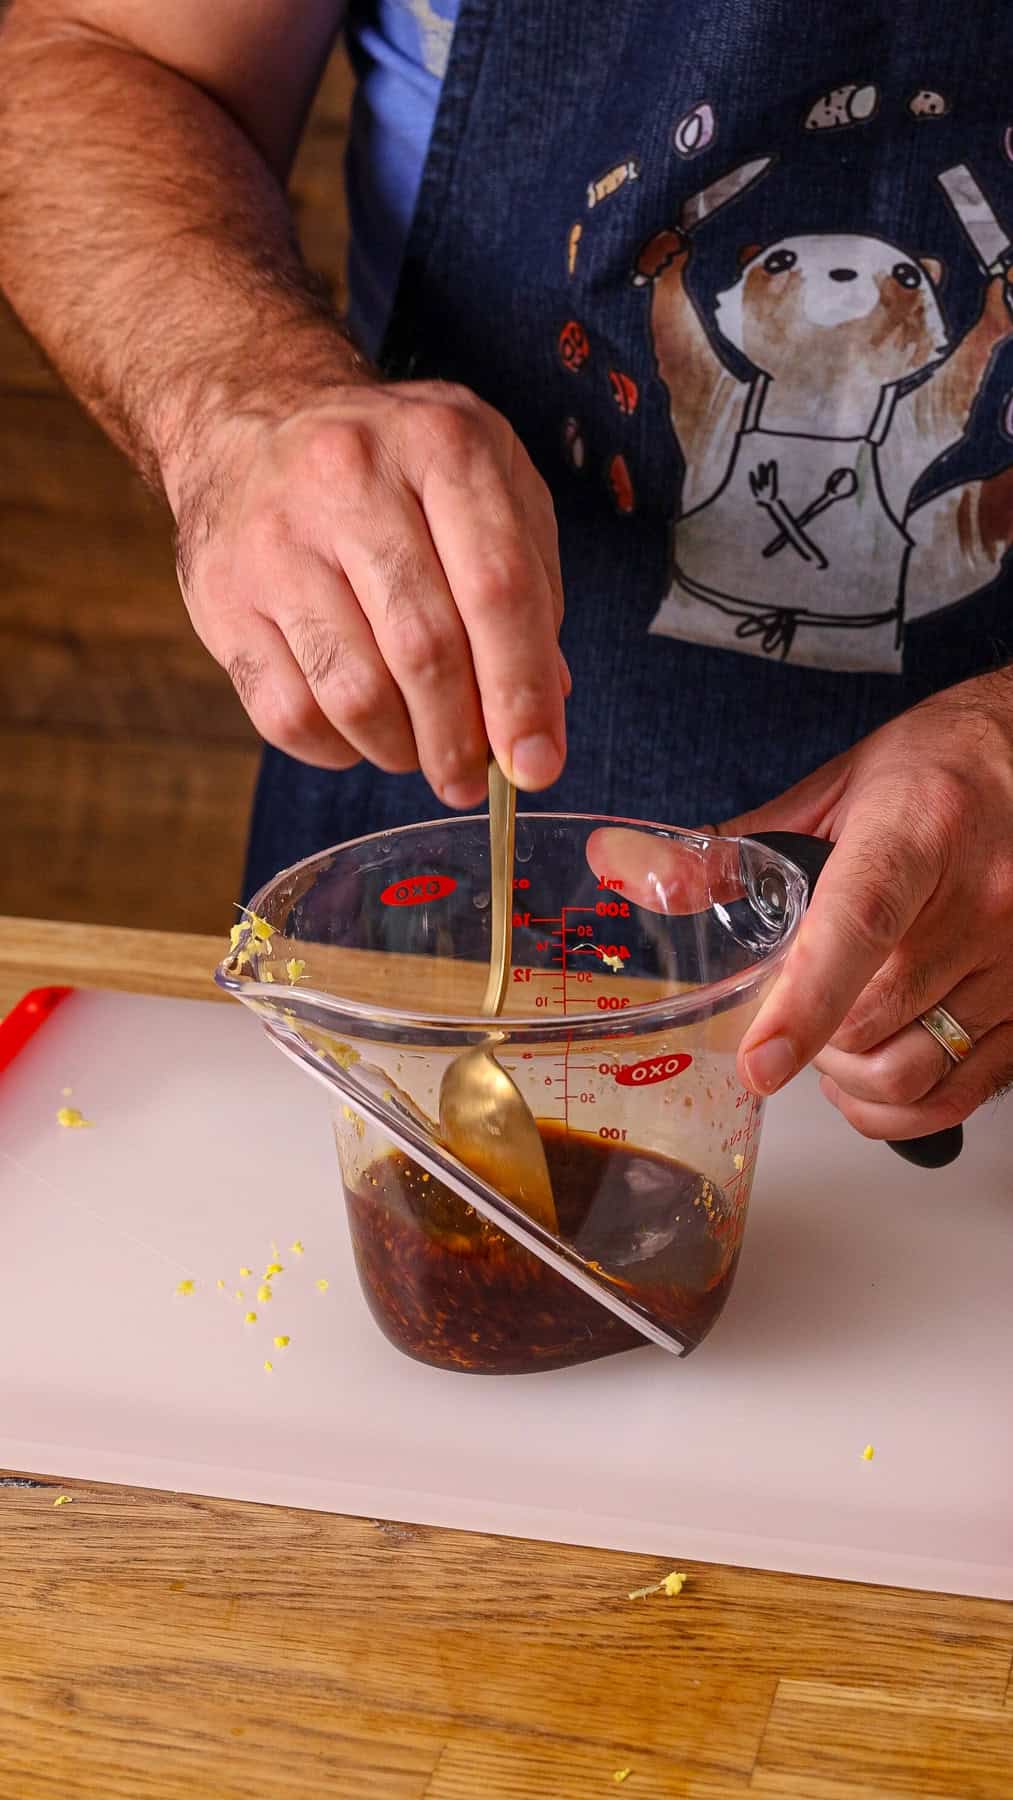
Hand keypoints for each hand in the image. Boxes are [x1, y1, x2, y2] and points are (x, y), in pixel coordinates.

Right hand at [171, 377, 568, 806]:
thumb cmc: (394, 469)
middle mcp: (351, 479)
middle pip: (425, 649)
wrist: (250, 421)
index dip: (522, 691)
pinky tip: (357, 734)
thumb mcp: (485, 482)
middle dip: (461, 738)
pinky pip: (288, 712)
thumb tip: (544, 706)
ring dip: (400, 749)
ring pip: (354, 692)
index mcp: (441, 443)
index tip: (537, 764)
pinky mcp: (221, 596)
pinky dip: (335, 749)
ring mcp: (276, 539)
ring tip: (419, 751)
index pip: (497, 589)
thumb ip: (530, 583)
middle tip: (473, 779)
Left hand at [720, 669, 1012, 1138]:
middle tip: (783, 1016)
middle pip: (871, 1019)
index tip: (760, 1061)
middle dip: (808, 1038)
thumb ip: (742, 847)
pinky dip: (902, 1109)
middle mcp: (980, 899)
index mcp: (919, 831)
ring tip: (829, 1046)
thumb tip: (641, 871)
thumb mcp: (839, 786)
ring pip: (912, 1070)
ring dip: (850, 1079)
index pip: (860, 928)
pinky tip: (873, 1079)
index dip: (803, 1005)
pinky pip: (960, 1094)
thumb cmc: (947, 767)